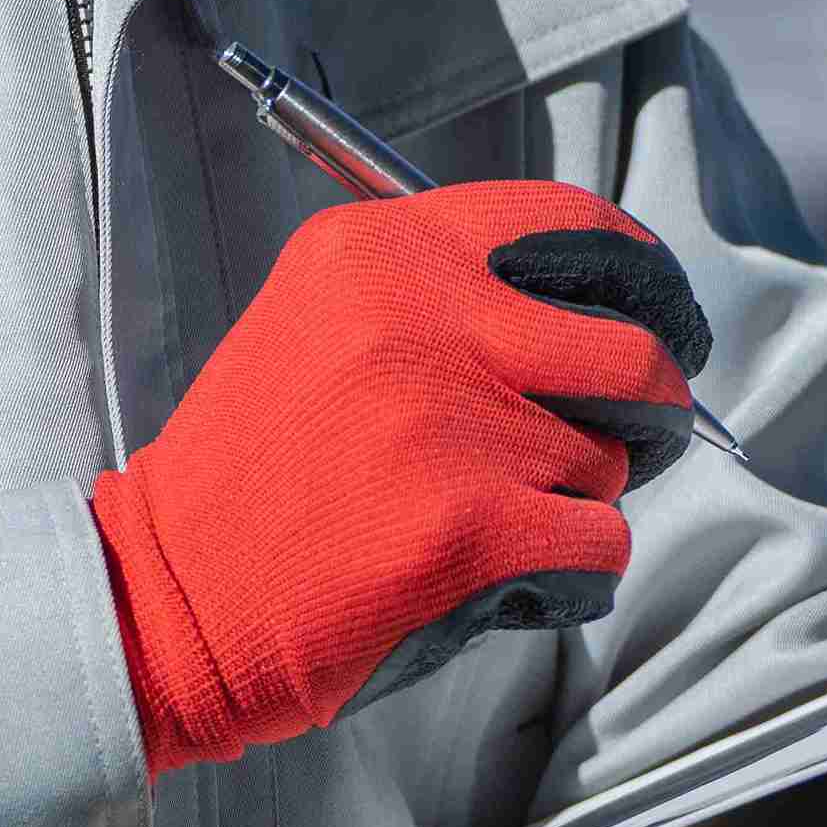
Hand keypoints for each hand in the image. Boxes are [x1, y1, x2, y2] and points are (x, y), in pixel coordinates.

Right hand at [91, 180, 713, 773]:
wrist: (163, 599)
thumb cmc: (256, 478)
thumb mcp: (326, 326)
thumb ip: (449, 299)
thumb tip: (613, 320)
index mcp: (382, 251)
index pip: (574, 227)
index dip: (646, 280)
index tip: (663, 323)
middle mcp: (418, 317)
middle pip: (631, 353)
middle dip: (650, 412)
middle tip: (630, 446)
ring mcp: (451, 423)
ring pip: (612, 463)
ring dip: (572, 506)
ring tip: (477, 528)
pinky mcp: (472, 527)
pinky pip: (601, 547)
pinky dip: (569, 580)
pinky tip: (492, 584)